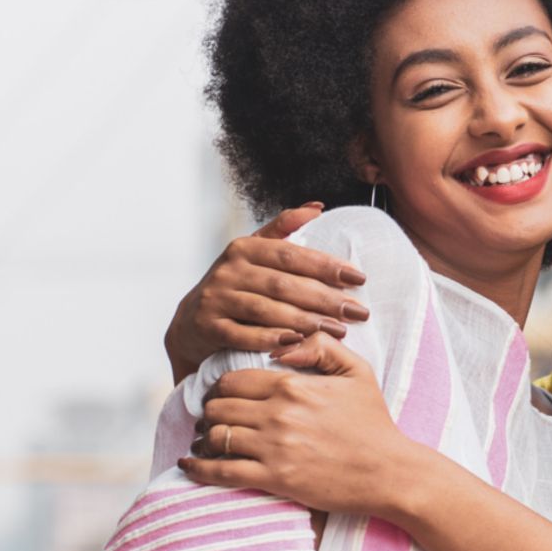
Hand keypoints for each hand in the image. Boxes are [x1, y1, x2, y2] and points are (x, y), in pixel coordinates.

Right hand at [164, 204, 369, 380]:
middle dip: (325, 298)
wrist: (192, 323)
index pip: (292, 255)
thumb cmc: (237, 285)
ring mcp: (216, 298)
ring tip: (338, 330)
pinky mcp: (208, 327)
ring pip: (265, 309)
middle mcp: (229, 270)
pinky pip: (242, 334)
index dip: (327, 266)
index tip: (359, 278)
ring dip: (304, 320)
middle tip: (358, 311)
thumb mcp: (255, 253)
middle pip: (283, 284)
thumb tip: (317, 207)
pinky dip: (270, 339)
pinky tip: (296, 343)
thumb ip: (284, 229)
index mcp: (245, 248)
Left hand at [179, 334, 412, 516]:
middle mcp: (278, 414)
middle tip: (212, 418)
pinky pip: (220, 471)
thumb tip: (284, 345)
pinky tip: (189, 463)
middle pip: (218, 407)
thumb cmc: (374, 423)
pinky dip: (198, 467)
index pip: (233, 380)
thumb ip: (321, 347)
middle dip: (209, 412)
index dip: (220, 387)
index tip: (221, 395)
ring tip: (205, 440)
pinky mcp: (274, 478)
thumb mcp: (358, 373)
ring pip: (216, 436)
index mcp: (293, 386)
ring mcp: (274, 447)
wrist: (390, 472)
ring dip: (204, 438)